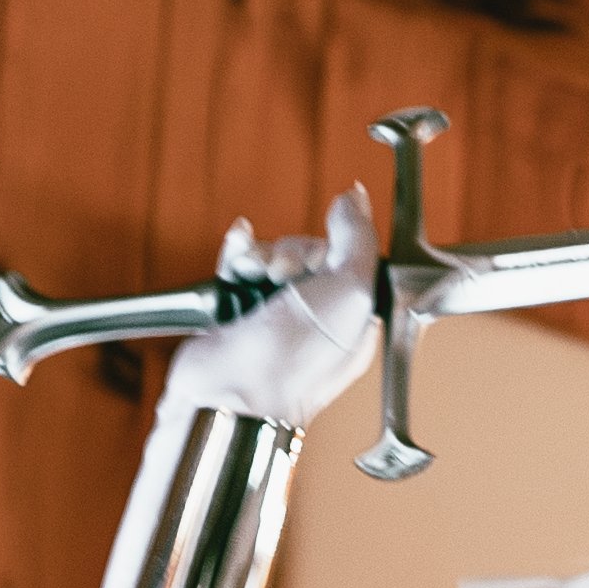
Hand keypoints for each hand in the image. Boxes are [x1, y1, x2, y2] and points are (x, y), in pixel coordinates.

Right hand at [165, 186, 378, 429]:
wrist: (231, 389)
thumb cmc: (296, 358)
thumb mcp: (351, 292)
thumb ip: (357, 240)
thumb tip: (355, 198)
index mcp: (353, 318)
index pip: (348, 259)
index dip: (331, 249)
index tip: (320, 260)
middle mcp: (317, 317)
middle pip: (307, 254)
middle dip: (292, 253)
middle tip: (284, 276)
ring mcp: (276, 316)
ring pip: (271, 257)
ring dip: (260, 255)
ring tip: (253, 275)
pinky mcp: (239, 312)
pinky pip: (240, 266)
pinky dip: (237, 254)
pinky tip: (237, 252)